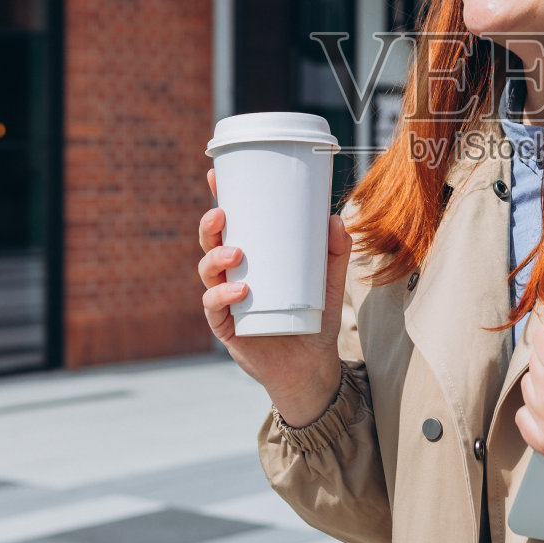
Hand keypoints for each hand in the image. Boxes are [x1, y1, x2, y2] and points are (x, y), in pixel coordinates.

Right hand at [198, 168, 348, 425]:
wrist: (312, 366)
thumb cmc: (316, 318)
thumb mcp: (330, 282)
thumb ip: (336, 252)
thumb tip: (334, 218)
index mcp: (253, 259)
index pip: (231, 225)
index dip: (218, 199)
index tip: (215, 175)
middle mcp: (233, 277)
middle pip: (210, 244)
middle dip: (210, 226)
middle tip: (222, 215)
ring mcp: (227, 302)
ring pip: (207, 274)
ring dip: (215, 259)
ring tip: (236, 255)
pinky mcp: (227, 328)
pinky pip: (215, 309)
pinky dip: (223, 298)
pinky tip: (240, 292)